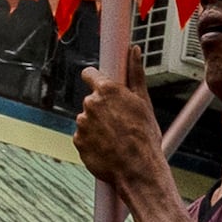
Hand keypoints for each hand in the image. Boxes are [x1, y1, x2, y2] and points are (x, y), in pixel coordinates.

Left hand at [76, 61, 167, 192]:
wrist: (138, 171)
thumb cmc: (144, 137)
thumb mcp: (144, 102)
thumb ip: (135, 74)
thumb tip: (134, 51)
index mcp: (107, 90)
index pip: (90, 74)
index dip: (95, 79)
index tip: (101, 86)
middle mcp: (90, 104)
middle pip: (92, 100)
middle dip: (102, 109)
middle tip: (120, 122)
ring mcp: (82, 123)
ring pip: (88, 120)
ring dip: (97, 127)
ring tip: (116, 139)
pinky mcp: (77, 141)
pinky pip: (83, 137)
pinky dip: (92, 142)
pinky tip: (107, 148)